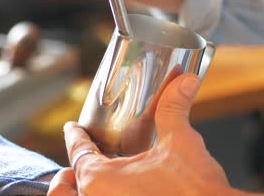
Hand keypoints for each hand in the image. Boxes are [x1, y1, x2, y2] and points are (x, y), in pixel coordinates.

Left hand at [48, 74, 263, 195]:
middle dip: (68, 174)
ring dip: (79, 192)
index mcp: (100, 180)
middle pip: (69, 187)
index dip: (74, 136)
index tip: (71, 127)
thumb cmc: (195, 189)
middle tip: (73, 163)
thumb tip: (184, 80)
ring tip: (85, 181)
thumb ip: (175, 106)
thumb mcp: (180, 141)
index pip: (78, 152)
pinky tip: (114, 192)